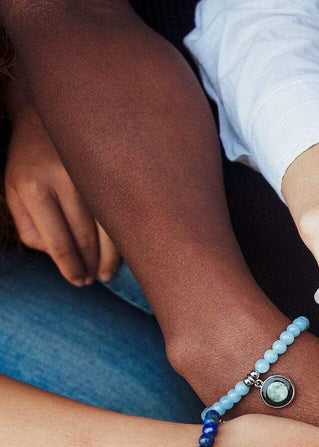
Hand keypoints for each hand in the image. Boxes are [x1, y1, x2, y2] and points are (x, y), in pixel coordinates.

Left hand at [5, 89, 118, 283]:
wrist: (51, 112)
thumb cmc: (29, 158)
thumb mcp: (13, 189)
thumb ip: (28, 226)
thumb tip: (56, 256)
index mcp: (33, 187)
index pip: (58, 242)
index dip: (71, 268)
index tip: (78, 281)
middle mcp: (65, 181)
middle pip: (86, 239)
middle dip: (90, 266)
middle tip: (92, 280)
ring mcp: (93, 175)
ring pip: (110, 229)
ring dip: (110, 257)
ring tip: (106, 272)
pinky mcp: (113, 169)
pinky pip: (123, 211)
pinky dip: (124, 236)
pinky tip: (123, 249)